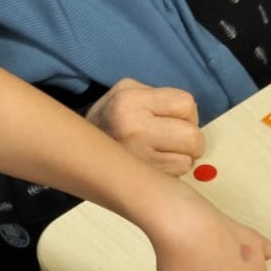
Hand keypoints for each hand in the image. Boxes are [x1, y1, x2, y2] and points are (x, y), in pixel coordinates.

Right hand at [84, 78, 204, 175]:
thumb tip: (189, 113)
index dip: (188, 114)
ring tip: (163, 153)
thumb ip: (156, 96)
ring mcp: (136, 157)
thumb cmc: (109, 118)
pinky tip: (156, 165)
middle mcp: (133, 128)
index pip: (186, 104)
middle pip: (191, 136)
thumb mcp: (125, 91)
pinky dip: (172, 171)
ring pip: (186, 161)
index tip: (178, 121)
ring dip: (182, 158)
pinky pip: (175, 176)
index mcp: (130, 100)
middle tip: (179, 142)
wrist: (77, 151)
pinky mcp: (139, 180)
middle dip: (193, 141)